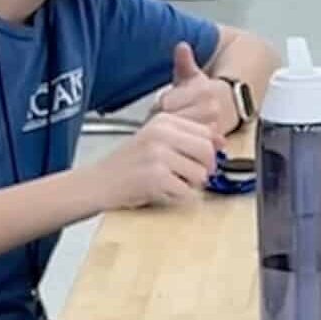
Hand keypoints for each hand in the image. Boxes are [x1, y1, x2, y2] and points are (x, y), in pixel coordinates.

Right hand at [95, 109, 218, 209]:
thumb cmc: (129, 164)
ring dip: (190, 185)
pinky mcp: (156, 178)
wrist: (98, 182)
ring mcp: (158, 155)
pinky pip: (186, 192)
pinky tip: (162, 192)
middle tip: (190, 176)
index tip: (201, 160)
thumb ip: (188, 138)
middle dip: (205, 169)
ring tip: (171, 183)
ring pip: (200, 174)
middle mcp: (161, 134)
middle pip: (207, 152)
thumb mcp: (157, 140)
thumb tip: (222, 141)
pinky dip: (178, 198)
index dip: (210, 151)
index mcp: (163, 121)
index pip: (206, 132)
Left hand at [152, 42, 236, 143]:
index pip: (167, 103)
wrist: (230, 108)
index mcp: (203, 91)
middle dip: (166, 119)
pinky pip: (188, 147)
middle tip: (169, 116)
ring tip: (178, 125)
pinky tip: (184, 137)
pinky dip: (183, 144)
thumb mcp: (194, 75)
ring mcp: (212, 128)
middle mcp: (210, 110)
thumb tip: (182, 46)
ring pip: (178, 134)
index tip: (165, 104)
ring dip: (174, 133)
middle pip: (171, 119)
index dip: (160, 105)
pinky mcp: (211, 145)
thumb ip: (185, 62)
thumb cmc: (207, 93)